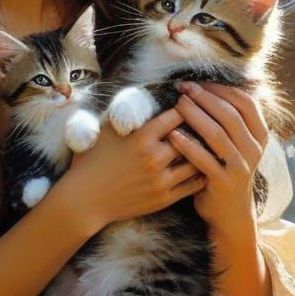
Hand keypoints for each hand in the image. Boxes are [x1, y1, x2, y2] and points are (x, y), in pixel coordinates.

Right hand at [50, 106, 206, 237]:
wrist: (84, 200)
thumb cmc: (91, 161)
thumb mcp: (104, 129)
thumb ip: (125, 113)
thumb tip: (142, 95)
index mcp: (141, 137)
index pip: (176, 116)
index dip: (186, 107)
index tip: (190, 104)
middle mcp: (154, 158)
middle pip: (191, 137)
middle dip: (200, 128)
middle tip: (208, 122)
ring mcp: (160, 180)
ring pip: (196, 161)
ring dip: (204, 151)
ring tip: (210, 144)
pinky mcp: (163, 198)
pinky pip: (193, 185)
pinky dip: (202, 173)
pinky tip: (206, 166)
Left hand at [168, 82, 269, 228]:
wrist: (229, 212)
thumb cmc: (225, 169)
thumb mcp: (236, 144)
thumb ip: (228, 119)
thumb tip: (206, 87)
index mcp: (259, 135)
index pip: (244, 102)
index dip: (221, 89)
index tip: (197, 82)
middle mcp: (254, 149)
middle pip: (230, 114)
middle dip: (205, 98)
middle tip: (183, 88)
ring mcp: (240, 167)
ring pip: (217, 134)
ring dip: (195, 116)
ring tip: (177, 104)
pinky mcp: (223, 183)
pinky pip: (204, 160)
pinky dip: (188, 145)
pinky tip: (173, 134)